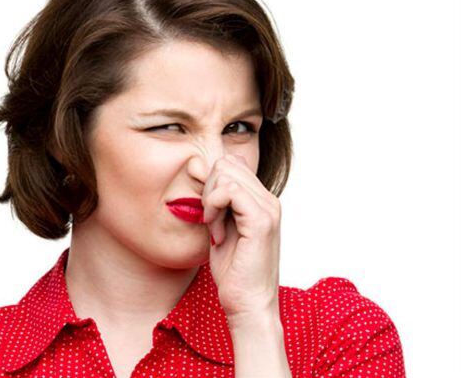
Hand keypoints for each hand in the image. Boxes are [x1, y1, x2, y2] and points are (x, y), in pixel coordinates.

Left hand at [202, 154, 282, 322]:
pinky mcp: (261, 221)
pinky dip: (214, 207)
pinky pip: (229, 191)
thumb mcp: (221, 226)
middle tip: (211, 221)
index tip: (209, 212)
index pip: (231, 163)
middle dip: (208, 190)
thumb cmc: (234, 271)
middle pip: (226, 164)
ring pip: (226, 173)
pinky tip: (217, 232)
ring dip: (210, 200)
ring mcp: (268, 209)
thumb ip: (217, 201)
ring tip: (215, 227)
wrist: (248, 303)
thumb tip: (199, 170)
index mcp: (261, 200)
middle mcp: (269, 200)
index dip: (211, 183)